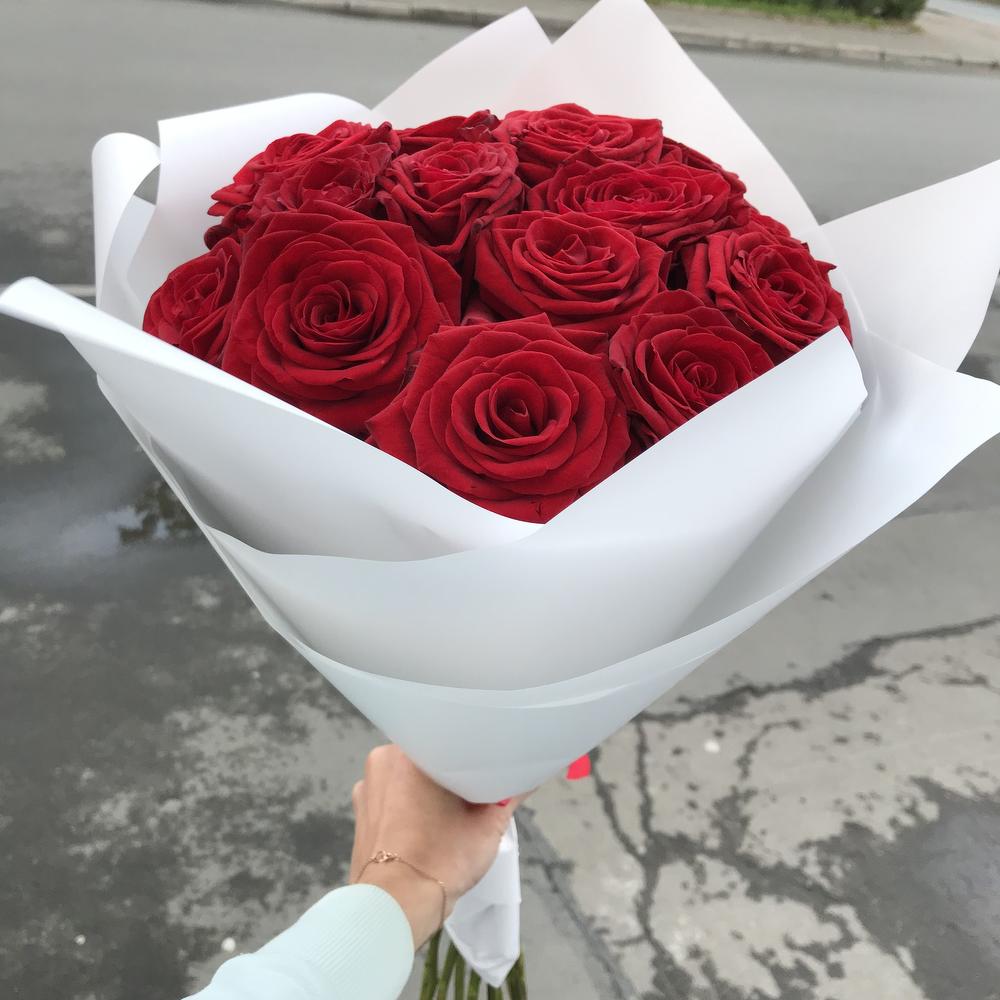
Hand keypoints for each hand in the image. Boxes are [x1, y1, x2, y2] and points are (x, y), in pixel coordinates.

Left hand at [349, 745, 525, 947]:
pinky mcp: (360, 816)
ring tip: (450, 811)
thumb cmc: (441, 859)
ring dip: (426, 789)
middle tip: (472, 788)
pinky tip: (426, 826)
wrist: (396, 907)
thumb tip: (529, 776)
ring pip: (406, 778)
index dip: (466, 750)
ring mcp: (365, 790)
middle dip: (447, 771)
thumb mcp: (488, 826)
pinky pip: (390, 799)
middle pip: (425, 757)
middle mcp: (380, 763)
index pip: (443, 737)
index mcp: (407, 753)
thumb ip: (509, 794)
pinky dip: (407, 807)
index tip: (482, 762)